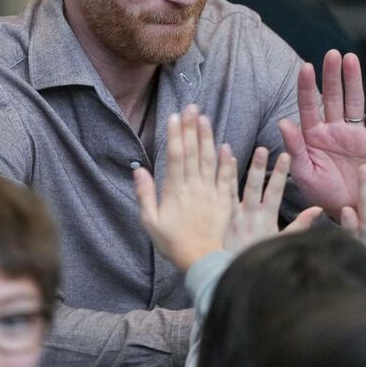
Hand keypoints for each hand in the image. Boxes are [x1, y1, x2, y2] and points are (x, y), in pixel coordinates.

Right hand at [136, 106, 233, 271]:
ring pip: (209, 160)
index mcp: (174, 191)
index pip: (175, 156)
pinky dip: (227, 161)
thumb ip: (145, 194)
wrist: (201, 259)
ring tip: (205, 118)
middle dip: (191, 128)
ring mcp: (211, 192)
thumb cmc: (172, 243)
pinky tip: (226, 146)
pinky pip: (227, 177)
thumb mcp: (150, 222)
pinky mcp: (225, 200)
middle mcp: (194, 187)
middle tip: (192, 107)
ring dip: (207, 138)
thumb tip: (138, 170)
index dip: (175, 135)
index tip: (174, 116)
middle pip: (193, 152)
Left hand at [224, 147, 323, 252]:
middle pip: (254, 187)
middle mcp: (249, 215)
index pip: (275, 192)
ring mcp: (232, 216)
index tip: (286, 155)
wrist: (234, 276)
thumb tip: (318, 208)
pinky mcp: (219, 219)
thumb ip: (300, 225)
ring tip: (230, 148)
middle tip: (263, 148)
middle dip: (259, 167)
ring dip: (232, 168)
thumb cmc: (261, 260)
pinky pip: (218, 197)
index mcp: (266, 219)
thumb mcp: (283, 243)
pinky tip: (216, 167)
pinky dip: (218, 181)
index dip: (280, 174)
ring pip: (232, 188)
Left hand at [279, 50, 365, 216]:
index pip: (308, 106)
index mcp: (312, 136)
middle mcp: (333, 130)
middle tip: (332, 54)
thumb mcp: (304, 173)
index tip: (306, 68)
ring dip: (352, 80)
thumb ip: (295, 147)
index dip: (307, 87)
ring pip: (353, 101)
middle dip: (332, 75)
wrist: (350, 209)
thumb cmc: (321, 194)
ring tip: (349, 58)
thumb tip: (282, 122)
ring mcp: (354, 134)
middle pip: (332, 96)